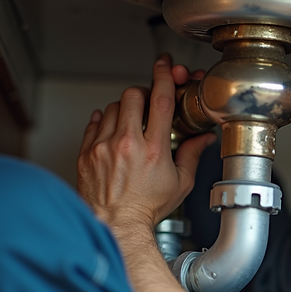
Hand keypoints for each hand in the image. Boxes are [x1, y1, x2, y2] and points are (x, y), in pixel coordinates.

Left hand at [77, 56, 215, 233]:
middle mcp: (127, 144)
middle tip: (148, 102)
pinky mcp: (86, 153)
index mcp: (154, 149)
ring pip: (112, 107)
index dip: (165, 76)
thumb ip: (192, 154)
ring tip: (131, 123)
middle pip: (133, 95)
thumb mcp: (180, 183)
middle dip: (143, 93)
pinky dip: (104, 121)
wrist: (116, 226)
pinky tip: (113, 130)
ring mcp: (103, 147)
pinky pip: (94, 123)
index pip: (161, 99)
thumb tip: (203, 138)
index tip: (166, 66)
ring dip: (124, 109)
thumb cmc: (146, 208)